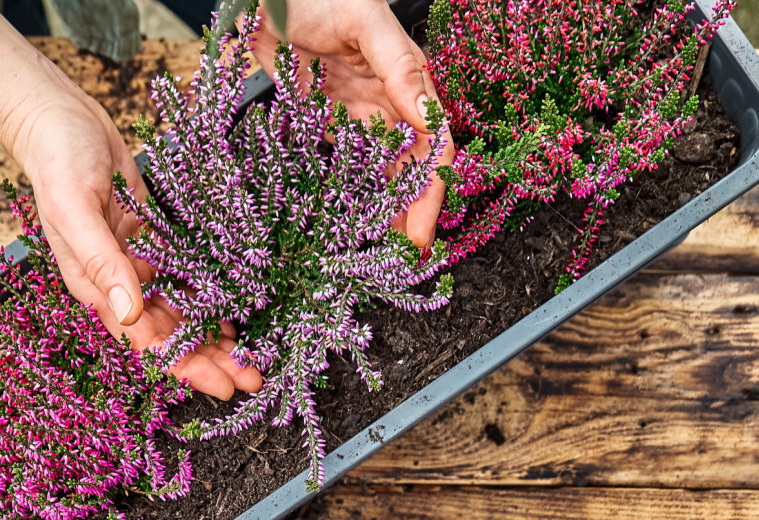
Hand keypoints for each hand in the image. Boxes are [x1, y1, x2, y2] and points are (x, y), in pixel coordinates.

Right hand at [0, 83, 261, 398]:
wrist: (59, 117)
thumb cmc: (57, 161)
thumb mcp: (75, 210)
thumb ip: (102, 263)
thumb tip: (130, 315)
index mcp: (96, 287)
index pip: (146, 341)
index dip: (185, 366)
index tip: (222, 386)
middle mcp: (120, 283)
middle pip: (171, 335)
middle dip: (210, 360)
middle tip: (253, 379)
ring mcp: (139, 262)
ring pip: (183, 312)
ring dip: (215, 337)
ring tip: (252, 358)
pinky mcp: (154, 239)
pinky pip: (185, 278)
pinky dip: (209, 299)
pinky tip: (235, 315)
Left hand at [252, 0, 454, 247]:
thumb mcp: (367, 22)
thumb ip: (398, 68)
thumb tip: (426, 116)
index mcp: (410, 83)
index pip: (433, 147)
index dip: (432, 192)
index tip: (422, 232)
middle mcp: (390, 105)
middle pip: (411, 169)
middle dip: (413, 213)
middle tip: (406, 256)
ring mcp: (358, 116)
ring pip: (381, 174)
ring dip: (386, 210)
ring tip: (386, 251)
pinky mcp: (326, 122)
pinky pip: (345, 165)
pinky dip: (351, 193)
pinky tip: (352, 220)